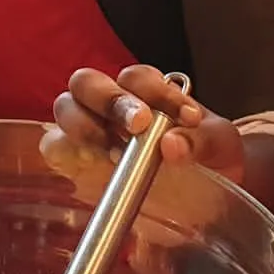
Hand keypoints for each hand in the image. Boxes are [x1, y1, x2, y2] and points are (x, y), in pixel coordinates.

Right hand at [44, 65, 245, 182]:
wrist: (206, 195)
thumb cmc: (207, 158)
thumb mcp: (219, 146)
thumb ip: (202, 142)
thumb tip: (171, 144)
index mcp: (145, 91)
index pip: (138, 77)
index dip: (157, 91)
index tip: (187, 117)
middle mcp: (110, 104)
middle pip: (87, 82)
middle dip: (110, 100)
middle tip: (139, 125)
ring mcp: (88, 131)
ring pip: (65, 108)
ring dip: (84, 126)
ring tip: (115, 154)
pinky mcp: (75, 163)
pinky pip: (54, 148)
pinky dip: (65, 152)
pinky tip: (91, 168)